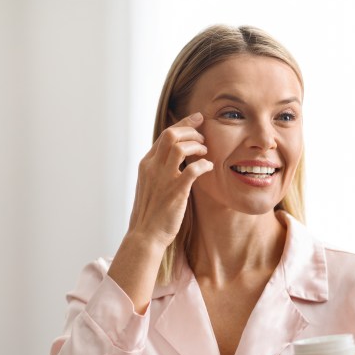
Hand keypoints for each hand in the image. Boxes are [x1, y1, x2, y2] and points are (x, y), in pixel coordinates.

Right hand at [128, 112, 212, 248]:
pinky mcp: (175, 191)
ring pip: (180, 147)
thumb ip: (160, 170)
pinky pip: (193, 169)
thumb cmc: (151, 213)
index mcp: (146, 164)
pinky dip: (204, 164)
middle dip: (191, 130)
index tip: (197, 119)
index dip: (183, 124)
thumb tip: (175, 159)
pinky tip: (209, 167)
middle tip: (204, 136)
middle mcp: (152, 167)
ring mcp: (163, 178)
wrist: (145, 235)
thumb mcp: (150, 185)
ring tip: (205, 151)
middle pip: (171, 135)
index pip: (164, 135)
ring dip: (197, 145)